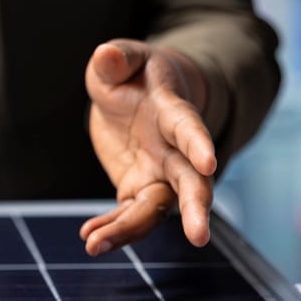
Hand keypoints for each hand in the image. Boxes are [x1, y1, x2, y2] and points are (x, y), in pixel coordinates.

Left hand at [79, 39, 216, 255]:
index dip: (199, 143)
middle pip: (191, 182)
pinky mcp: (138, 188)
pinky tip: (90, 238)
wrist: (142, 97)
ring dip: (131, 229)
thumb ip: (117, 59)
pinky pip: (129, 214)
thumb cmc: (136, 75)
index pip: (189, 128)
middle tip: (199, 237)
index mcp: (172, 112)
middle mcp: (173, 150)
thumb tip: (105, 55)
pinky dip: (112, 227)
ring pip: (156, 208)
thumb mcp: (123, 59)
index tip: (210, 162)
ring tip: (95, 245)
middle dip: (195, 208)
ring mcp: (158, 173)